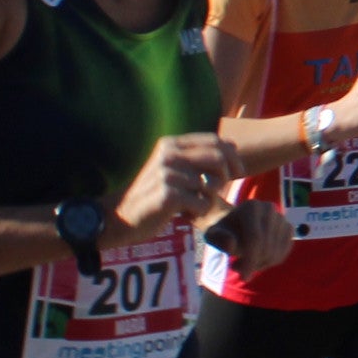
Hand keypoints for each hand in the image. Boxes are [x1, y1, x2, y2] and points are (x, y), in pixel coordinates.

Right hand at [110, 131, 241, 245]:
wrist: (118, 217)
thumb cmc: (151, 195)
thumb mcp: (172, 168)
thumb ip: (197, 157)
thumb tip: (232, 145)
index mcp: (170, 144)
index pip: (214, 140)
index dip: (232, 155)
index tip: (239, 170)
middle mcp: (169, 154)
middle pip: (218, 158)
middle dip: (228, 174)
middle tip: (220, 190)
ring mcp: (168, 174)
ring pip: (212, 185)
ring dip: (207, 199)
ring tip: (189, 205)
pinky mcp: (169, 195)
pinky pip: (203, 203)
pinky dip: (198, 212)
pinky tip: (182, 214)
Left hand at [204, 199, 292, 276]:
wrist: (236, 225)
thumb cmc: (223, 232)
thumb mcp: (213, 235)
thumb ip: (218, 239)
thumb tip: (231, 245)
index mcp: (251, 207)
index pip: (255, 238)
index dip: (250, 260)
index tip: (243, 276)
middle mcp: (269, 209)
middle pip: (267, 247)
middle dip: (254, 264)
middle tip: (238, 268)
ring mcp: (282, 218)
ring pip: (276, 252)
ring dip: (260, 265)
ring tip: (245, 262)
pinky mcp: (289, 228)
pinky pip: (284, 252)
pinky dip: (271, 261)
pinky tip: (258, 259)